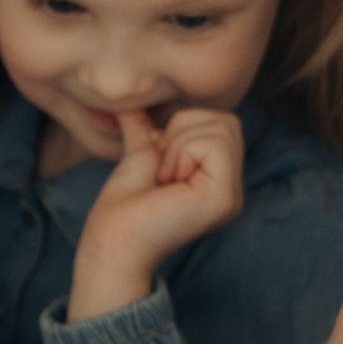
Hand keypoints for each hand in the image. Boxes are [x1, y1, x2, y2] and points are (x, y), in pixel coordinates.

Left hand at [67, 105, 244, 321]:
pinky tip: (170, 183)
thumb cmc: (122, 208)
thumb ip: (145, 130)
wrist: (111, 241)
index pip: (221, 121)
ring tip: (166, 178)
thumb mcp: (140, 156)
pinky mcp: (225, 197)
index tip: (159, 162)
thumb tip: (131, 103)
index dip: (182, 128)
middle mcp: (231, 188)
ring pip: (222, 128)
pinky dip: (182, 154)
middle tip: (162, 169)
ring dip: (180, 145)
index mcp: (217, 179)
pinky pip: (213, 144)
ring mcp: (231, 194)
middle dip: (183, 132)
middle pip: (226, 120)